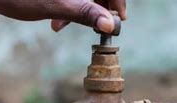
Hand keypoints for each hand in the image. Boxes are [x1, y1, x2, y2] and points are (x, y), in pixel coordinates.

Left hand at [0, 0, 125, 32]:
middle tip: (93, 27)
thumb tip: (110, 25)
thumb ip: (87, 13)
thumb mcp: (57, 6)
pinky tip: (56, 20)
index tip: (119, 19)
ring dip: (81, 9)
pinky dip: (69, 6)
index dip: (118, 1)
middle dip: (97, 7)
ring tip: (62, 26)